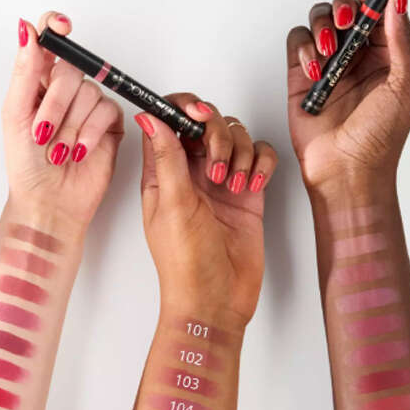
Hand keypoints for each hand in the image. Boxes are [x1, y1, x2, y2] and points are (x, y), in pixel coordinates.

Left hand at [2, 12, 123, 228]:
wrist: (49, 202)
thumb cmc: (26, 166)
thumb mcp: (16, 115)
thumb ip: (24, 71)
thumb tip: (27, 29)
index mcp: (37, 81)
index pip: (50, 38)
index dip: (56, 26)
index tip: (61, 28)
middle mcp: (64, 89)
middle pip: (70, 69)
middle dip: (55, 104)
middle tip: (43, 133)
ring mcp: (88, 105)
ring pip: (89, 91)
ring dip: (70, 127)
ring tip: (59, 152)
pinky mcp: (109, 123)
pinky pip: (107, 111)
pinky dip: (90, 133)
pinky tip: (78, 152)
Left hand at [137, 98, 276, 328]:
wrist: (216, 300)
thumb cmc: (186, 263)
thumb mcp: (172, 205)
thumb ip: (166, 157)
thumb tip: (149, 116)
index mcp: (162, 173)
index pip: (168, 121)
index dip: (183, 109)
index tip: (197, 115)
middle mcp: (190, 173)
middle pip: (207, 123)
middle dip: (217, 134)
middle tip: (217, 167)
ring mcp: (220, 182)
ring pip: (236, 136)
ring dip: (240, 153)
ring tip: (232, 187)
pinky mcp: (247, 193)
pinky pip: (260, 157)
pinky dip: (261, 164)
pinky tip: (252, 186)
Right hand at [286, 0, 409, 192]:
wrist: (346, 169)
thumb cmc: (380, 137)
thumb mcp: (407, 83)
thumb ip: (402, 38)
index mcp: (386, 55)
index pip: (379, 9)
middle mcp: (356, 57)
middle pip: (345, 8)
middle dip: (345, 8)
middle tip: (347, 24)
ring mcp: (326, 66)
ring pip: (318, 20)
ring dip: (322, 27)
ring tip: (329, 52)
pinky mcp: (300, 79)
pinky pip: (296, 43)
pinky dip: (303, 47)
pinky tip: (314, 68)